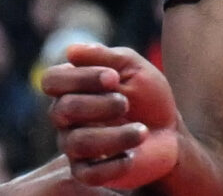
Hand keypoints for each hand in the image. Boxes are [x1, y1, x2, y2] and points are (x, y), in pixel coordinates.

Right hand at [42, 42, 181, 187]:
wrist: (170, 132)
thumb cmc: (148, 97)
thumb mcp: (134, 68)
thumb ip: (106, 57)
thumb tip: (71, 50)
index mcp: (73, 88)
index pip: (52, 80)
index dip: (79, 77)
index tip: (113, 77)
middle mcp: (66, 119)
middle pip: (63, 109)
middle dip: (100, 104)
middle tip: (126, 102)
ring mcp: (74, 147)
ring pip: (77, 142)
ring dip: (115, 134)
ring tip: (142, 130)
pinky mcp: (88, 172)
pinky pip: (89, 173)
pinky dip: (115, 163)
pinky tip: (133, 154)